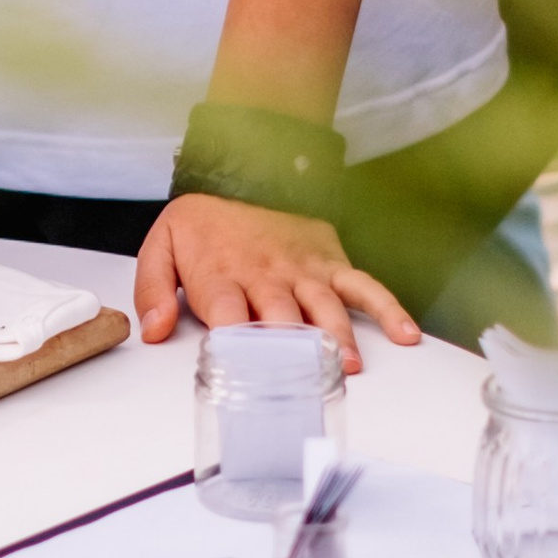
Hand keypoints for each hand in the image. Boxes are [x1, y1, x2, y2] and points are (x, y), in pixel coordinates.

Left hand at [132, 194, 418, 373]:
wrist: (239, 176)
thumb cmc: (204, 227)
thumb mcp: (161, 248)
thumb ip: (151, 291)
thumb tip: (155, 331)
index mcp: (221, 273)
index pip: (229, 314)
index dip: (236, 344)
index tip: (244, 373)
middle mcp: (266, 274)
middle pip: (281, 316)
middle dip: (292, 350)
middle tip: (302, 381)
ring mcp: (302, 269)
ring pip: (324, 306)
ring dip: (337, 337)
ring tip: (348, 366)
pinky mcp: (330, 263)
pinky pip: (364, 286)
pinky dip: (389, 309)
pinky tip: (406, 334)